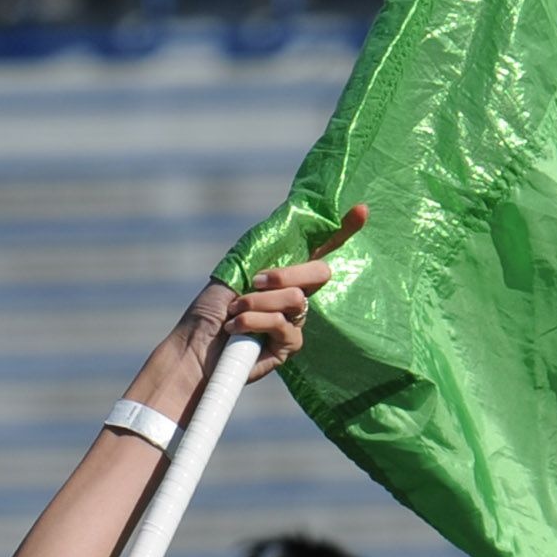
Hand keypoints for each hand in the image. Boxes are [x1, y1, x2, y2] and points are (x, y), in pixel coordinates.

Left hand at [132, 205, 367, 402]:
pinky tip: (235, 328)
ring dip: (259, 301)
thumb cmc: (210, 309)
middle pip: (319, 272)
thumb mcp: (236, 272)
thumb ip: (265, 255)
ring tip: (235, 311)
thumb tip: (290, 228)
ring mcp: (294, 322)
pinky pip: (282, 324)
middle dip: (287, 274)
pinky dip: (255, 321)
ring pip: (296, 299)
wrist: (194, 347)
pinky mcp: (288, 347)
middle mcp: (294, 296)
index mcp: (284, 274)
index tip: (362, 209)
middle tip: (256, 281)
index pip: (321, 249)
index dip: (343, 230)